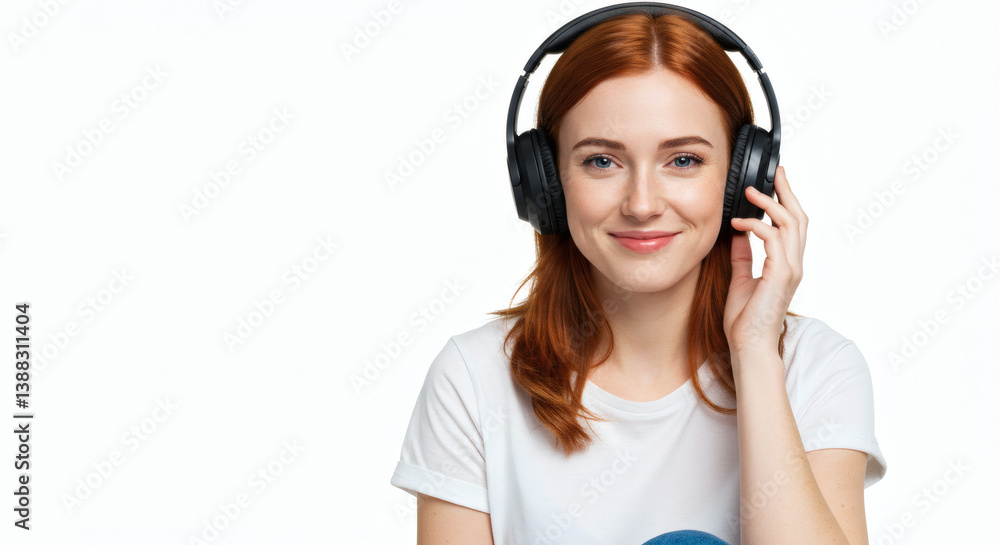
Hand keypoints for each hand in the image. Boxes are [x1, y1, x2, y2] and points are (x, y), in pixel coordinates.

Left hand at [723, 166, 807, 360]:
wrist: (748, 346)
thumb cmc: (744, 320)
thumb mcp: (740, 280)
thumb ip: (742, 257)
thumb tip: (737, 234)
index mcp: (787, 264)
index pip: (794, 225)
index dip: (787, 200)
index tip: (776, 180)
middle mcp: (794, 264)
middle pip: (799, 217)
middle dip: (787, 192)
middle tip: (774, 172)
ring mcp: (790, 269)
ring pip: (790, 224)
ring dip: (770, 204)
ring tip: (751, 193)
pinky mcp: (781, 275)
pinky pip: (773, 239)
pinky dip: (756, 226)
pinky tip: (738, 224)